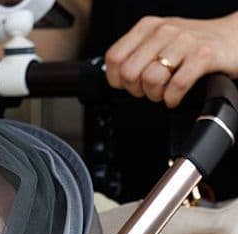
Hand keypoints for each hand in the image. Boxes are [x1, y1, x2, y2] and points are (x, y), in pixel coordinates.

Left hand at [105, 13, 237, 107]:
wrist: (234, 37)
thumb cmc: (195, 43)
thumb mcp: (161, 40)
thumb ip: (138, 52)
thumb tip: (116, 77)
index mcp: (148, 27)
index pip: (114, 58)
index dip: (117, 79)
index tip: (129, 85)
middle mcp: (165, 31)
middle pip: (129, 72)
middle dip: (137, 90)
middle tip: (150, 91)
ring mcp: (185, 42)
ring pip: (151, 79)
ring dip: (155, 95)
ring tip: (164, 93)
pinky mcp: (204, 56)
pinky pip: (176, 86)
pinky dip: (172, 98)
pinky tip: (176, 97)